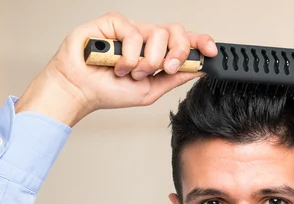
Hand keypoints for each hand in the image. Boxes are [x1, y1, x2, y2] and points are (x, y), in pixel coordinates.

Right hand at [15, 12, 217, 125]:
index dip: (200, 42)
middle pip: (175, 32)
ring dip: (146, 61)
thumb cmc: (110, 91)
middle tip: (165, 68)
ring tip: (130, 72)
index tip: (212, 51)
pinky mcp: (112, 22)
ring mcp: (129, 28)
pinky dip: (128, 55)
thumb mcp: (151, 90)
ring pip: (156, 34)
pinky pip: (132, 32)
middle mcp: (145, 38)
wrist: (81, 91)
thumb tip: (199, 69)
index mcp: (156, 52)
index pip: (183, 41)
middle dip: (176, 53)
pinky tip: (116, 64)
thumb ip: (175, 78)